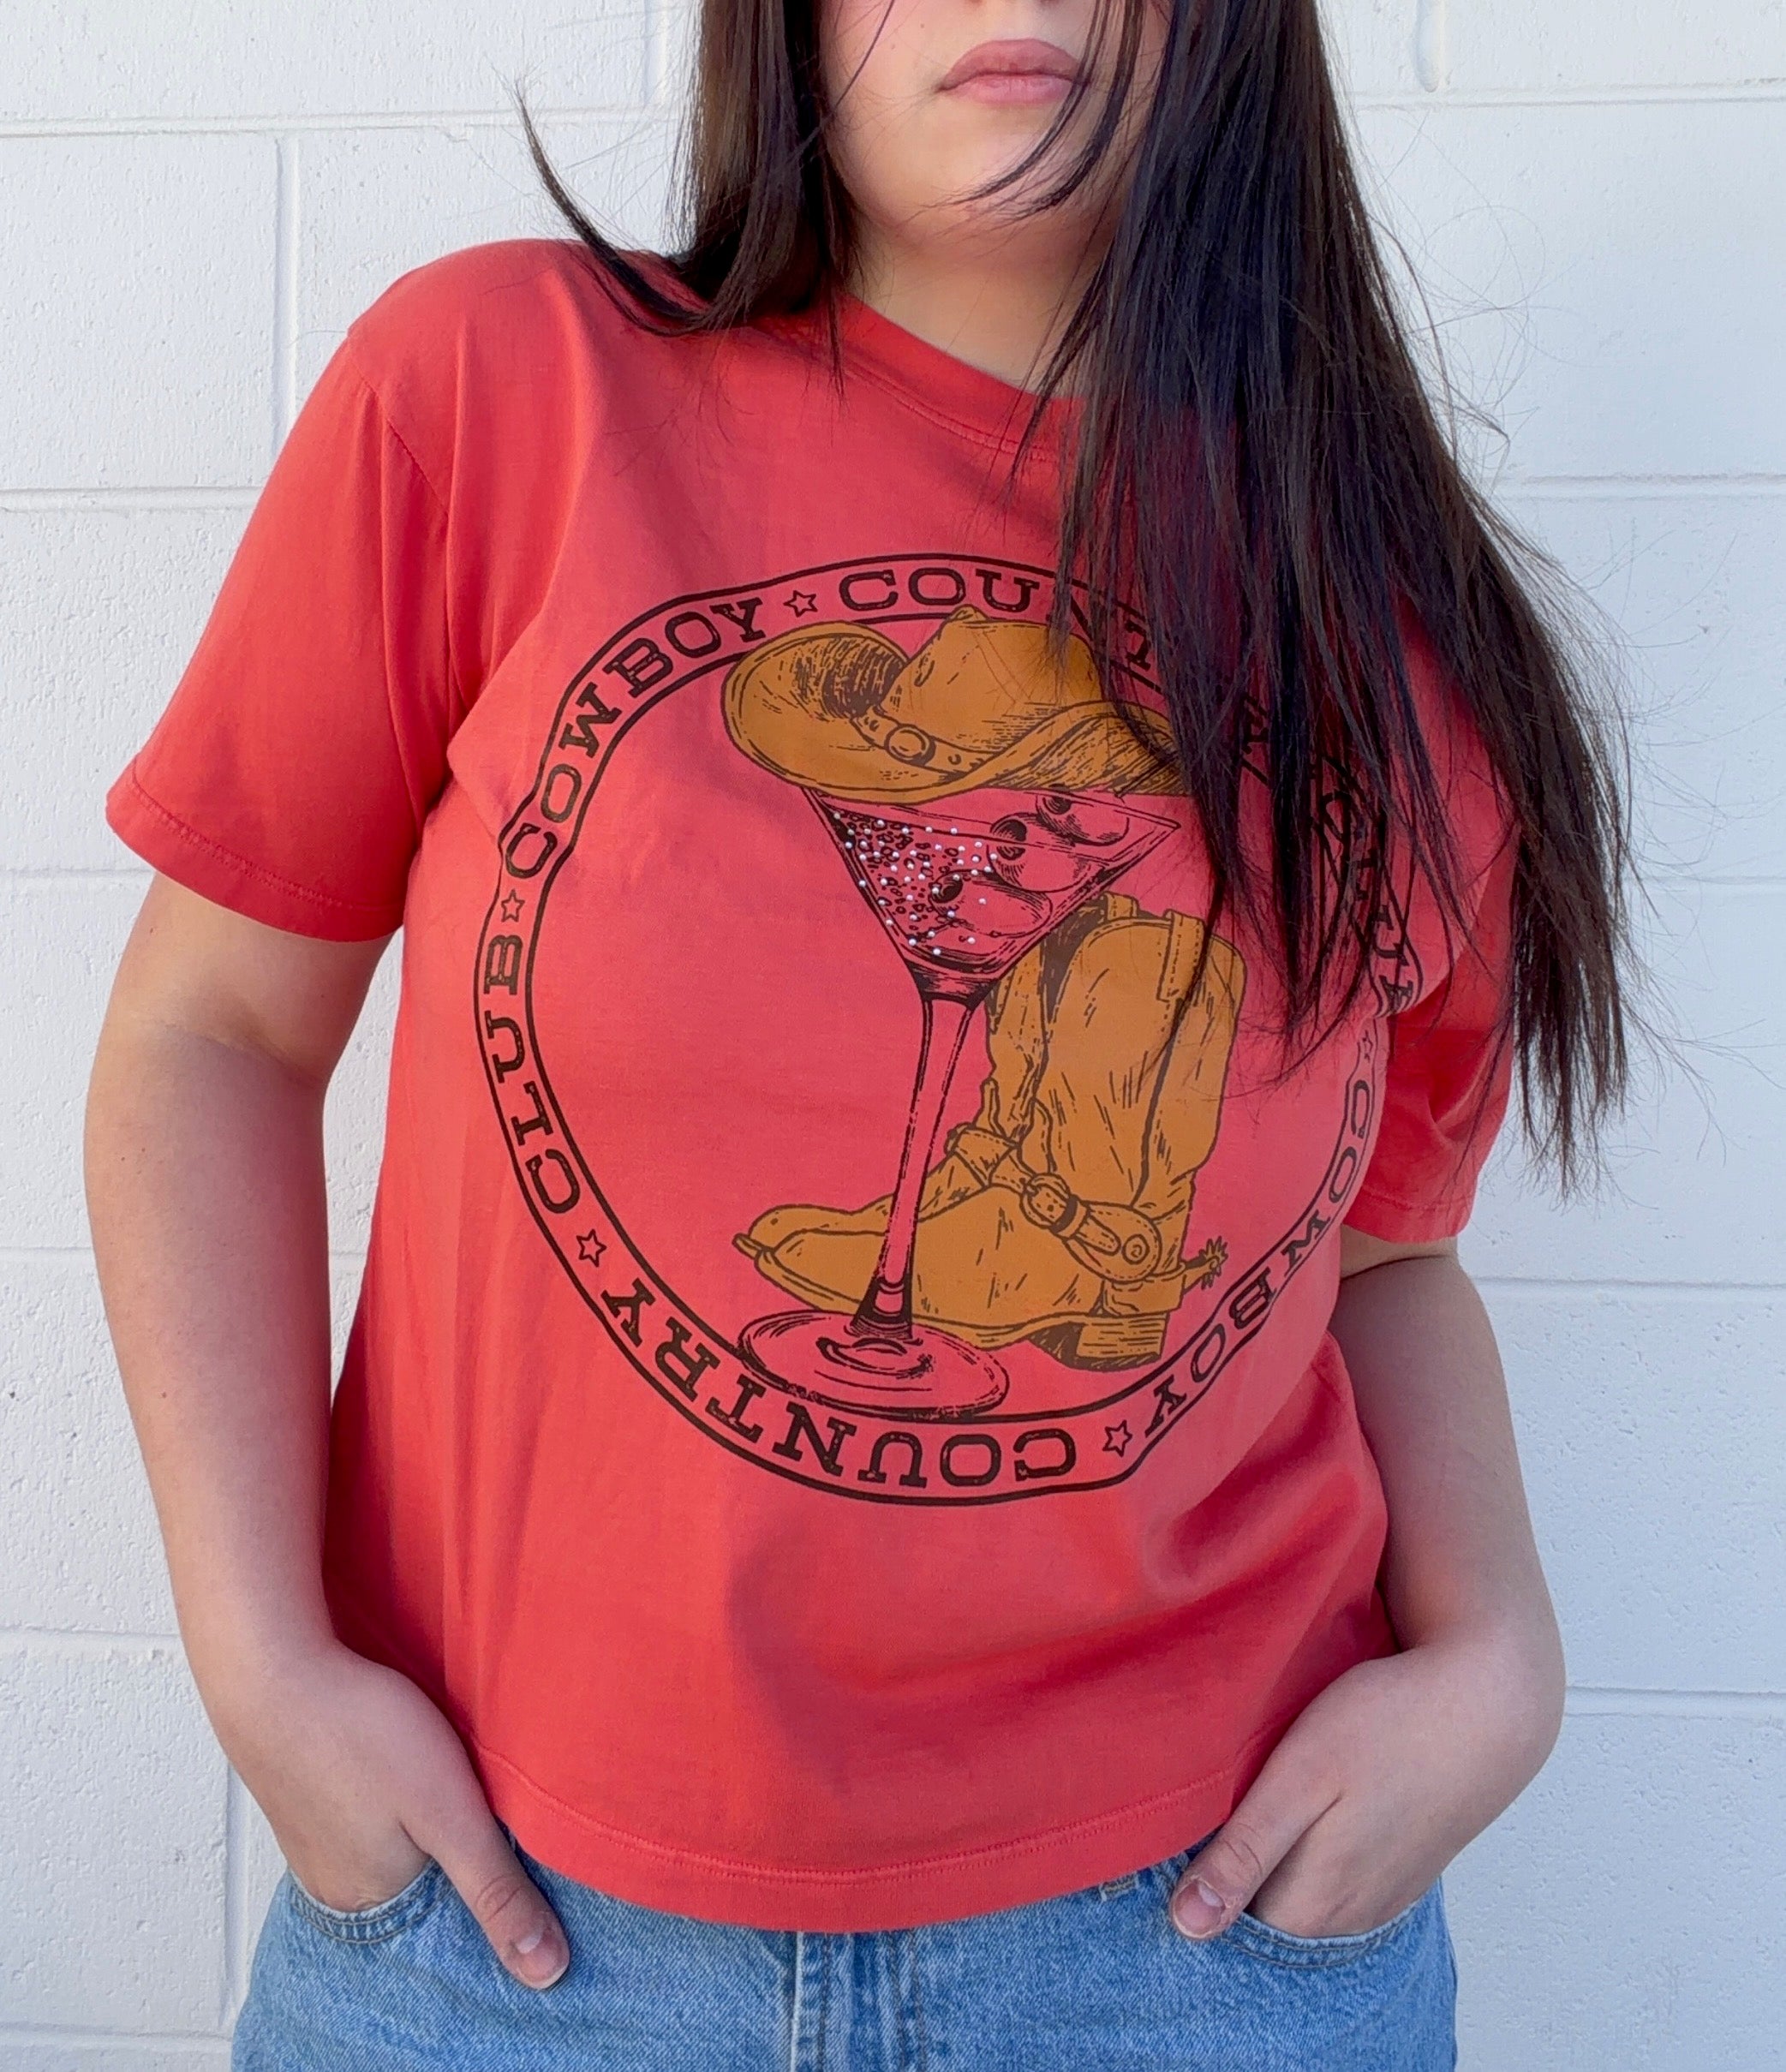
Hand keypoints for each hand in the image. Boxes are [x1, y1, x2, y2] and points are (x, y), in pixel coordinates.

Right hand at [209, 1638, 569, 1987]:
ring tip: (449, 1779)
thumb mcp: (449, 1814)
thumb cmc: (359, 1734)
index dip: (493, 1888)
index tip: (520, 1851)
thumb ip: (497, 1890)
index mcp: (373, 1903)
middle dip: (460, 1855)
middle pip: (423, 1886)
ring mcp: (317, 1840)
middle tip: (485, 1802)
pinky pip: (369, 1815)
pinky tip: (409, 1763)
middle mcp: (338, 1885)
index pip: (453, 1923)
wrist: (272, 1669)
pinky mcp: (312, 1796)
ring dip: (428, 1821)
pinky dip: (397, 1798)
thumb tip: (546, 1971)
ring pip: (397, 1845)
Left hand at [1169, 1623, 1562, 1941]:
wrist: (1489, 1702)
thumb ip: (1246, 1852)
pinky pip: (1341, 1884)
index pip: (1229, 1929)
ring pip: (1303, 1901)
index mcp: (1315, 1902)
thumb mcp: (1299, 1776)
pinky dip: (1312, 1861)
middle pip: (1266, 1919)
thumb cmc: (1388, 1725)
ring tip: (1247, 1812)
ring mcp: (1383, 1895)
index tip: (1173, 1843)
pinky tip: (1306, 1816)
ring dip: (1272, 1871)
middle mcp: (1350, 1915)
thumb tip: (1188, 1925)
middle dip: (1229, 1881)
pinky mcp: (1404, 1867)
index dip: (1195, 1888)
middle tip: (1204, 1817)